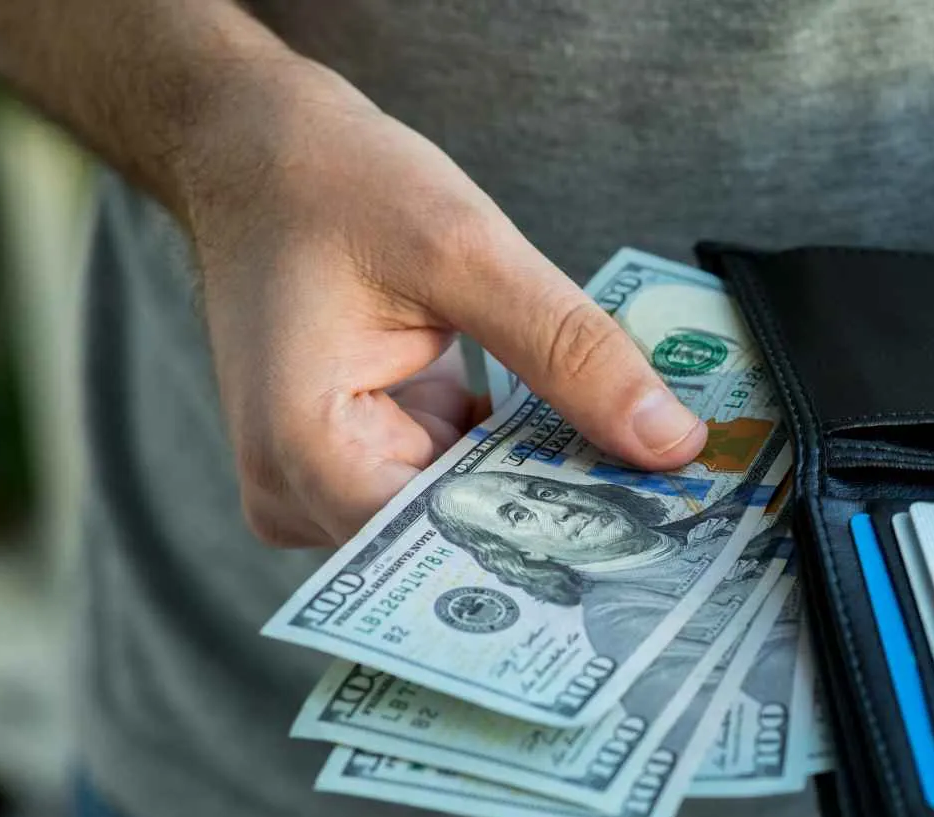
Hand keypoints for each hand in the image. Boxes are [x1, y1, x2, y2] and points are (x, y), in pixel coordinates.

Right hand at [178, 60, 705, 546]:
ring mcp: (321, 483)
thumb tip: (670, 440)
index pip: (438, 548)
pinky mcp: (356, 460)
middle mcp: (297, 490)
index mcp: (303, 450)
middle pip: (449, 543)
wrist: (260, 151)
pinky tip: (584, 442)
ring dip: (541, 492)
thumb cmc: (333, 184)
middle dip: (557, 523)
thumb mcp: (469, 252)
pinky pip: (448, 486)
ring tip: (641, 476)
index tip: (650, 541)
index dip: (548, 546)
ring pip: (456, 518)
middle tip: (674, 511)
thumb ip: (570, 352)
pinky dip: (511, 462)